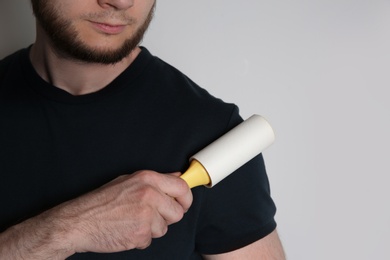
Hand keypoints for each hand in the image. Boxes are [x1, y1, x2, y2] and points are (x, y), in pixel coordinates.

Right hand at [66, 170, 192, 252]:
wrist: (79, 221)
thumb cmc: (101, 201)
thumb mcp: (128, 181)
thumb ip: (155, 180)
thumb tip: (177, 176)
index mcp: (148, 179)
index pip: (182, 187)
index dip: (185, 198)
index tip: (183, 203)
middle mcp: (150, 195)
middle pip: (178, 212)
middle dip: (167, 217)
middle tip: (151, 215)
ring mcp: (146, 215)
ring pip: (165, 228)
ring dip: (152, 228)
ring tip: (133, 221)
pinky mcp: (141, 234)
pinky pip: (151, 239)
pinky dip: (141, 238)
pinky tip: (127, 230)